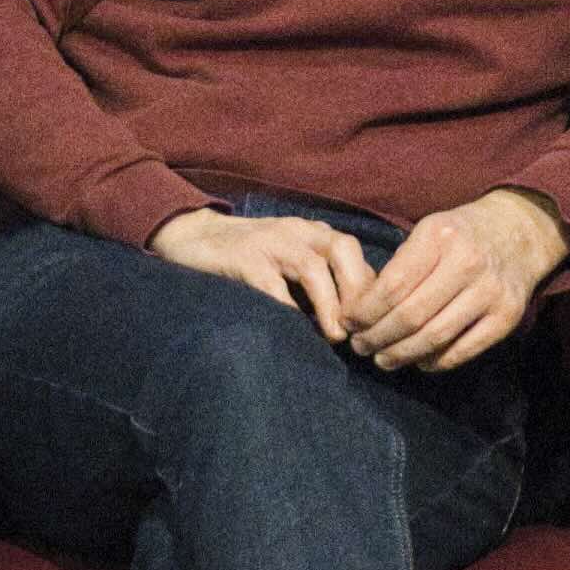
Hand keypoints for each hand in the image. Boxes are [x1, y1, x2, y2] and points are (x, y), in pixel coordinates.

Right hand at [152, 204, 382, 339]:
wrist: (192, 237)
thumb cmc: (249, 259)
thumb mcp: (290, 263)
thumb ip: (321, 284)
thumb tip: (354, 324)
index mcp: (315, 234)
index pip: (357, 256)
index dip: (373, 291)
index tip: (377, 325)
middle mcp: (298, 232)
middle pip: (344, 251)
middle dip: (359, 293)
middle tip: (362, 331)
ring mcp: (270, 242)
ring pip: (313, 267)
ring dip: (330, 304)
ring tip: (336, 337)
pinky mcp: (243, 258)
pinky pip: (271, 284)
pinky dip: (287, 309)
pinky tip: (295, 332)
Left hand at [339, 190, 563, 371]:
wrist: (520, 232)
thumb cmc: (460, 235)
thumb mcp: (428, 231)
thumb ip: (400, 265)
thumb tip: (361, 310)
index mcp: (440, 236)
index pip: (392, 285)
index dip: (364, 311)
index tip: (348, 323)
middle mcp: (467, 262)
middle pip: (411, 315)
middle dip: (377, 337)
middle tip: (360, 346)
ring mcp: (490, 292)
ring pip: (434, 337)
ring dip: (401, 355)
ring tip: (383, 359)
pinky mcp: (507, 317)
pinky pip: (462, 351)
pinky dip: (435, 362)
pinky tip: (419, 361)